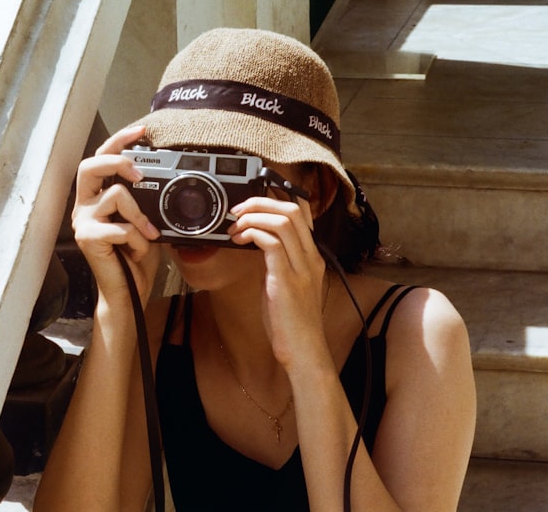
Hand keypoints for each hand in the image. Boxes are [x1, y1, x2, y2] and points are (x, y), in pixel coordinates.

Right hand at [72, 125, 162, 308]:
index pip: (101, 159)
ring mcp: (83, 222)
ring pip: (116, 194)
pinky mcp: (87, 238)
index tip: (142, 130)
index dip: (119, 141)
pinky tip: (138, 250)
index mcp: (96, 199)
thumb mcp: (145, 223)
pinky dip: (138, 238)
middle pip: (90, 165)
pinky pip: (121, 226)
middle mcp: (84, 206)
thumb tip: (164, 179)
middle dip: (118, 160)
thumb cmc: (135, 260)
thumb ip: (146, 201)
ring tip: (147, 234)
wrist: (128, 294)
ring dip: (140, 215)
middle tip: (140, 174)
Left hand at [227, 193, 330, 369]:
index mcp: (311, 257)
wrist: (303, 350)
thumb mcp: (284, 283)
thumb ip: (275, 262)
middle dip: (261, 202)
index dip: (277, 197)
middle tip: (238, 210)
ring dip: (253, 217)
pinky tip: (239, 240)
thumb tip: (256, 242)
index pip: (303, 212)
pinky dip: (253, 234)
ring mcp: (301, 268)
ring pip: (283, 222)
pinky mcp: (287, 281)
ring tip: (235, 226)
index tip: (253, 201)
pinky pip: (272, 244)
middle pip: (293, 209)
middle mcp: (311, 258)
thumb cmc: (290, 322)